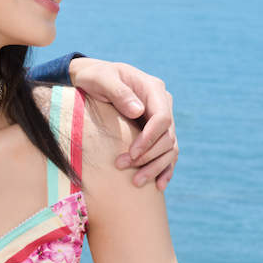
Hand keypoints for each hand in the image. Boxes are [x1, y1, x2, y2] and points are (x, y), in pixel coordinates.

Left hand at [69, 58, 176, 188]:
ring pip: (169, 148)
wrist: (92, 79)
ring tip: (136, 182)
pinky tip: (158, 185)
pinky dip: (164, 169)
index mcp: (153, 89)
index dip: (150, 138)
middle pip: (167, 136)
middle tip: (123, 167)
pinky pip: (166, 152)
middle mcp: (162, 104)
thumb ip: (118, 92)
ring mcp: (160, 118)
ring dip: (156, 167)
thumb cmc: (95, 77)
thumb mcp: (102, 79)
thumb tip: (138, 111)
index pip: (162, 118)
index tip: (133, 153)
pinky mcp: (155, 131)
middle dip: (148, 156)